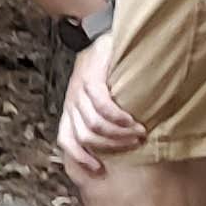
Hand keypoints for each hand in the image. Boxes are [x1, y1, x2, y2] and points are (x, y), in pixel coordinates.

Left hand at [56, 34, 145, 178]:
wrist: (100, 34)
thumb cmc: (103, 70)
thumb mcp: (95, 96)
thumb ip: (99, 116)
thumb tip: (116, 142)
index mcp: (69, 110)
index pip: (67, 141)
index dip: (80, 159)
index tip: (99, 170)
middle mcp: (70, 102)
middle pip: (85, 137)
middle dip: (110, 146)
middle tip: (134, 145)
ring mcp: (78, 90)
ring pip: (94, 124)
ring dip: (118, 134)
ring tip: (139, 133)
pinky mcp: (90, 78)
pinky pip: (102, 105)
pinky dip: (117, 117)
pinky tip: (131, 120)